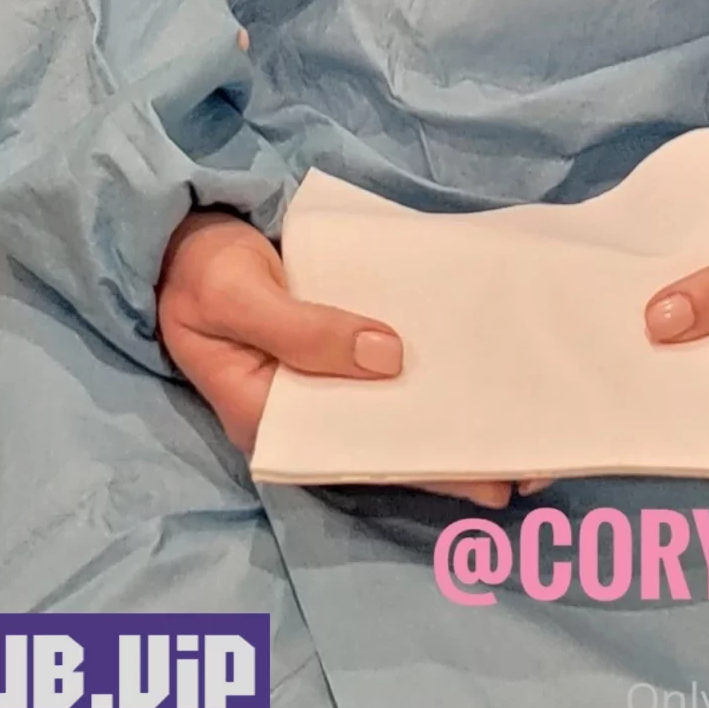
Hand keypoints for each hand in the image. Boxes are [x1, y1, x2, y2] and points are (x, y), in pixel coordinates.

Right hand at [157, 207, 547, 507]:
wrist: (176, 230)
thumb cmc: (197, 267)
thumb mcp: (237, 296)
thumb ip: (305, 330)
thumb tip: (389, 357)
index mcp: (270, 419)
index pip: (359, 455)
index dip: (425, 467)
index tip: (490, 477)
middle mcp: (302, 409)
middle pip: (385, 441)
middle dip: (452, 455)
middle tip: (532, 469)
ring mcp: (318, 376)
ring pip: (391, 406)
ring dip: (447, 414)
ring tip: (521, 430)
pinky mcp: (332, 341)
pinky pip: (385, 362)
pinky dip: (427, 368)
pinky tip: (474, 366)